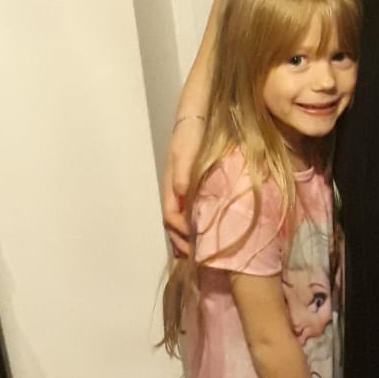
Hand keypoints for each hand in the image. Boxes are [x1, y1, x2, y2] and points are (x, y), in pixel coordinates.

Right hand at [162, 119, 202, 255]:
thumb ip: (183, 174)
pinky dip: (196, 224)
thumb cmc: (190, 137)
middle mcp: (174, 192)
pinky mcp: (194, 186)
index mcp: (170, 187)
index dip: (181, 233)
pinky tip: (208, 230)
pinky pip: (191, 211)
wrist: (197, 119)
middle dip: (182, 242)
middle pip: (173, 225)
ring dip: (187, 237)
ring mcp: (183, 190)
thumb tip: (181, 194)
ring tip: (200, 252)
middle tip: (197, 257)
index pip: (171, 218)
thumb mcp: (186, 154)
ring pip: (181, 220)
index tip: (196, 242)